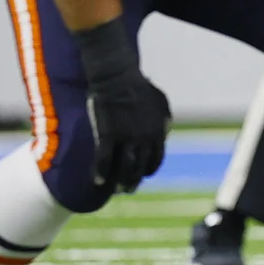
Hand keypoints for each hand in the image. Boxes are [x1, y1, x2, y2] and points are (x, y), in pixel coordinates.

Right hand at [75, 18, 170, 192]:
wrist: (117, 75)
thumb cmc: (138, 86)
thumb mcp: (160, 101)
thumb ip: (164, 118)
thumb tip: (166, 130)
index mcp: (158, 132)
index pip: (156, 160)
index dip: (148, 170)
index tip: (142, 174)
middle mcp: (145, 139)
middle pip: (140, 168)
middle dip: (134, 181)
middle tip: (126, 188)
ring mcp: (126, 137)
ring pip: (124, 168)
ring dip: (119, 182)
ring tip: (113, 189)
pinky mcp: (107, 134)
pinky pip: (104, 160)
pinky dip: (100, 172)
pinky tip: (97, 181)